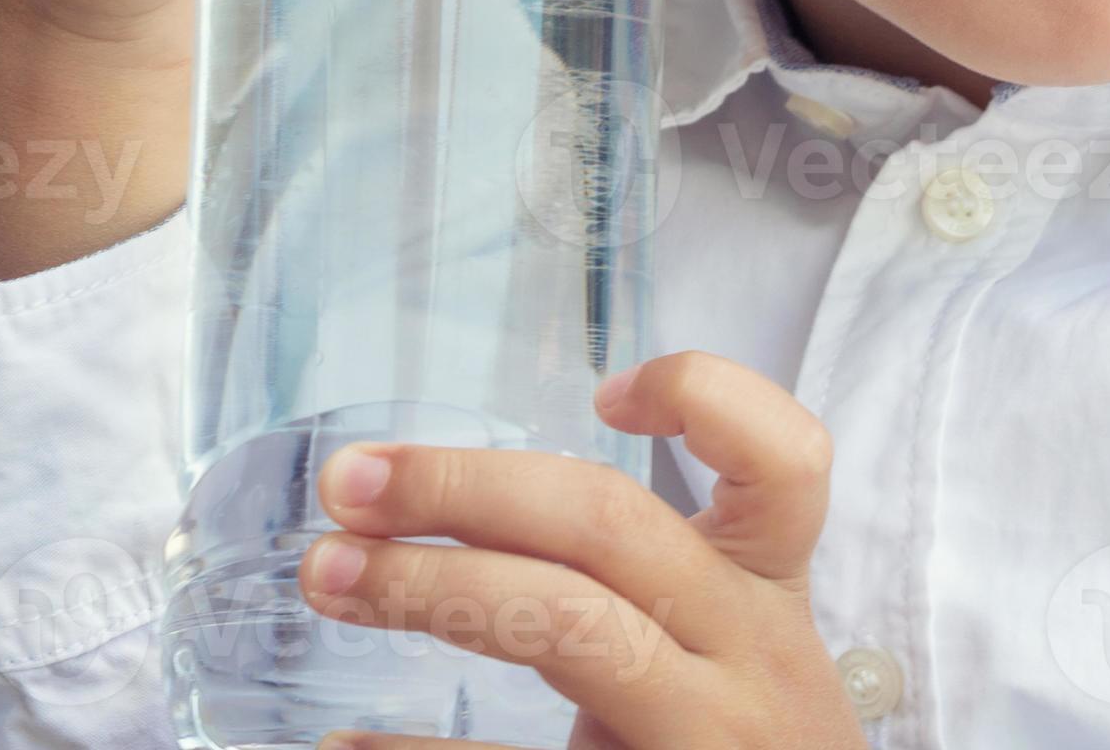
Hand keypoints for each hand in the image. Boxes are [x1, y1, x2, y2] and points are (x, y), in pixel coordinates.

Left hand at [303, 352, 867, 749]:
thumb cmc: (733, 743)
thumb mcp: (730, 652)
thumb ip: (646, 582)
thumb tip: (455, 508)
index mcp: (764, 589)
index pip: (781, 458)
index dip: (702, 397)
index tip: (603, 395)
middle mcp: (751, 650)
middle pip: (609, 524)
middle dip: (463, 487)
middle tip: (348, 481)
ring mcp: (708, 731)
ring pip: (563, 623)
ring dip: (427, 584)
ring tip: (328, 576)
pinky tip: (342, 744)